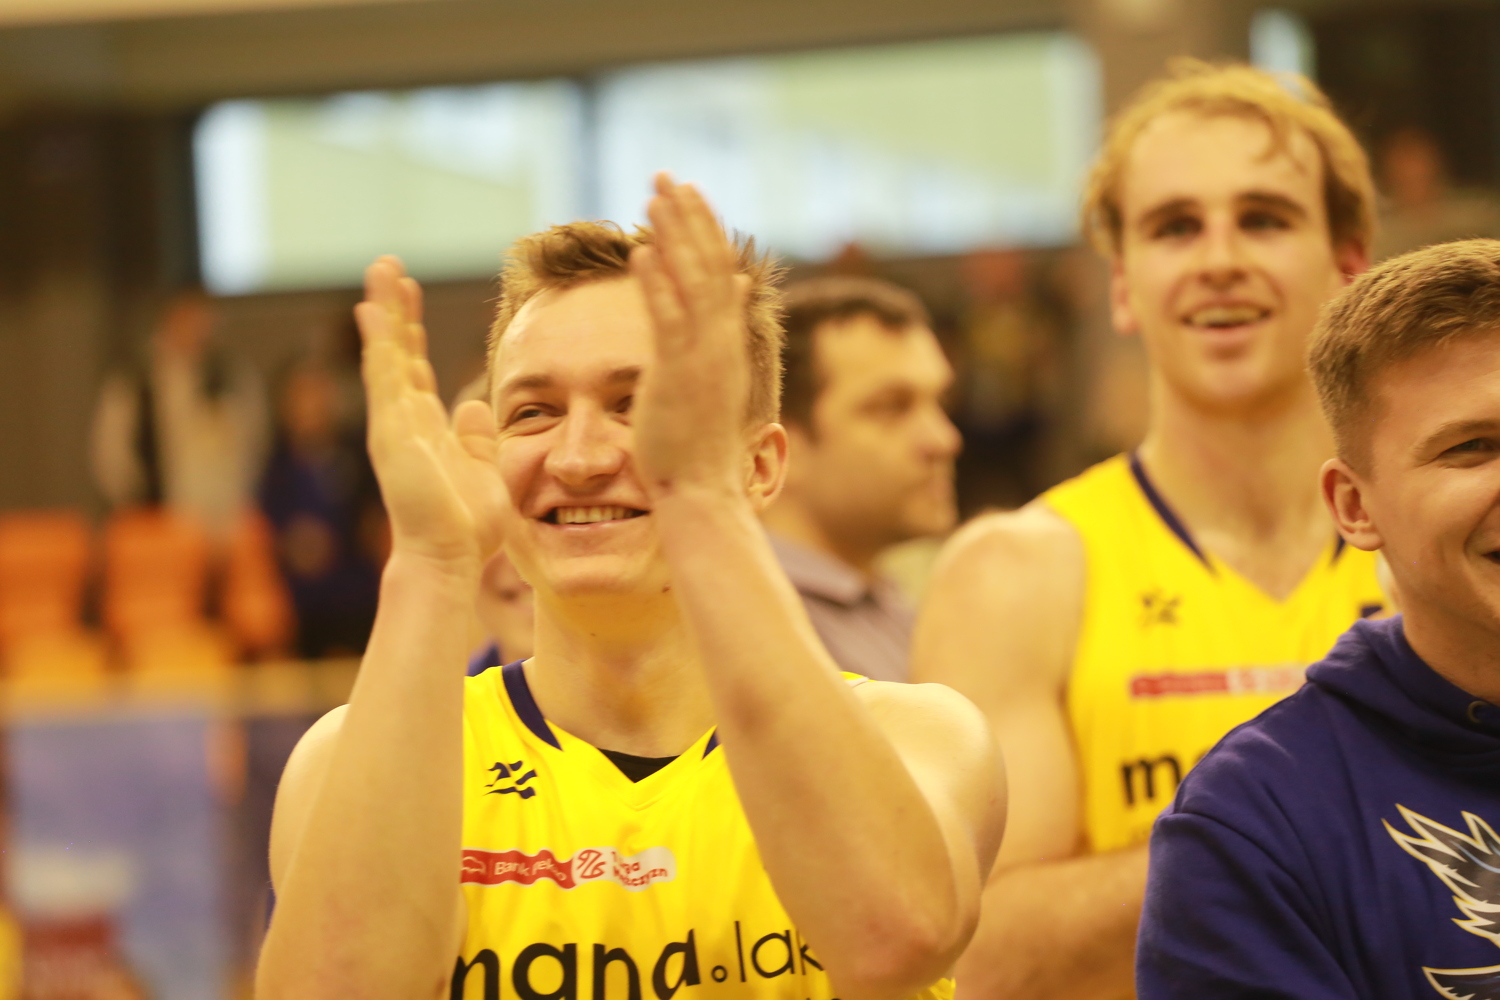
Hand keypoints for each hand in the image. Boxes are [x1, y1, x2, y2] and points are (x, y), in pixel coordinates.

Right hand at [357, 256, 505, 570]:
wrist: (449, 560)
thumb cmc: (467, 526)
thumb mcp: (483, 469)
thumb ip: (476, 437)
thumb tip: (472, 403)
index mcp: (425, 429)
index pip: (414, 366)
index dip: (411, 330)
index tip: (409, 292)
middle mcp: (403, 421)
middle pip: (395, 351)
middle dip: (392, 308)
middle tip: (388, 265)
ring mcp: (393, 426)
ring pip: (385, 355)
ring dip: (383, 311)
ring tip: (380, 268)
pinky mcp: (391, 434)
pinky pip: (384, 378)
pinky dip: (379, 343)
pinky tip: (372, 310)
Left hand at [629, 174, 754, 498]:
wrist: (701, 492)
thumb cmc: (698, 444)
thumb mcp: (713, 378)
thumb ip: (720, 330)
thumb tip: (732, 287)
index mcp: (726, 343)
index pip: (718, 272)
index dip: (704, 230)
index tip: (687, 194)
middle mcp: (720, 344)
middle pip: (709, 266)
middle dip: (688, 218)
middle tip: (668, 177)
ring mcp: (702, 360)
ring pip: (692, 284)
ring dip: (673, 237)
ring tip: (655, 196)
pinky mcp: (678, 378)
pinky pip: (668, 324)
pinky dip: (657, 287)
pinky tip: (642, 254)